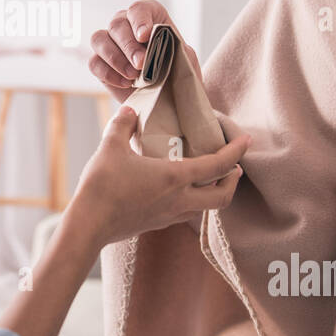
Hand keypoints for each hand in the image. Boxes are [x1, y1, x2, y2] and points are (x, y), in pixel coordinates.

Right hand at [70, 105, 249, 249]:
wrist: (89, 224)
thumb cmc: (102, 185)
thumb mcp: (111, 147)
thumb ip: (123, 125)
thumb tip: (130, 111)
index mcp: (175, 177)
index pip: (218, 165)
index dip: (236, 151)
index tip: (247, 141)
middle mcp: (180, 199)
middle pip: (223, 197)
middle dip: (233, 181)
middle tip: (233, 167)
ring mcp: (170, 215)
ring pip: (206, 209)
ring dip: (216, 194)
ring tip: (211, 179)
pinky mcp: (158, 224)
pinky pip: (187, 214)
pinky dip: (194, 202)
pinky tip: (181, 192)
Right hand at [88, 0, 202, 102]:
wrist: (170, 96)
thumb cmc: (178, 73)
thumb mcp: (185, 59)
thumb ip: (175, 49)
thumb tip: (158, 48)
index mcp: (150, 16)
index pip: (139, 9)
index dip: (140, 20)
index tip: (145, 36)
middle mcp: (126, 24)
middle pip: (117, 24)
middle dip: (129, 46)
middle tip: (141, 64)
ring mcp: (110, 42)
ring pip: (99, 39)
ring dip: (115, 58)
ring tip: (133, 76)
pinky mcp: (100, 63)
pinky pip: (94, 63)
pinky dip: (108, 73)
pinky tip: (125, 83)